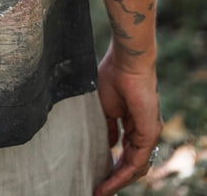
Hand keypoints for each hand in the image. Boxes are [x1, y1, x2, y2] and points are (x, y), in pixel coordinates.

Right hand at [94, 45, 161, 195]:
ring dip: (117, 181)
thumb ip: (108, 127)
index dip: (112, 166)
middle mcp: (144, 131)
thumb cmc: (113, 76)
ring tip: (100, 191)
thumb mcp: (106, 107)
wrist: (125, 62)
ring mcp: (148, 133)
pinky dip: (121, 175)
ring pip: (135, 168)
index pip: (126, 151)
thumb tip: (107, 144)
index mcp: (134, 122)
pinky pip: (136, 163)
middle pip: (132, 164)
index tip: (97, 177)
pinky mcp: (148, 134)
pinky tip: (108, 183)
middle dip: (115, 178)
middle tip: (98, 190)